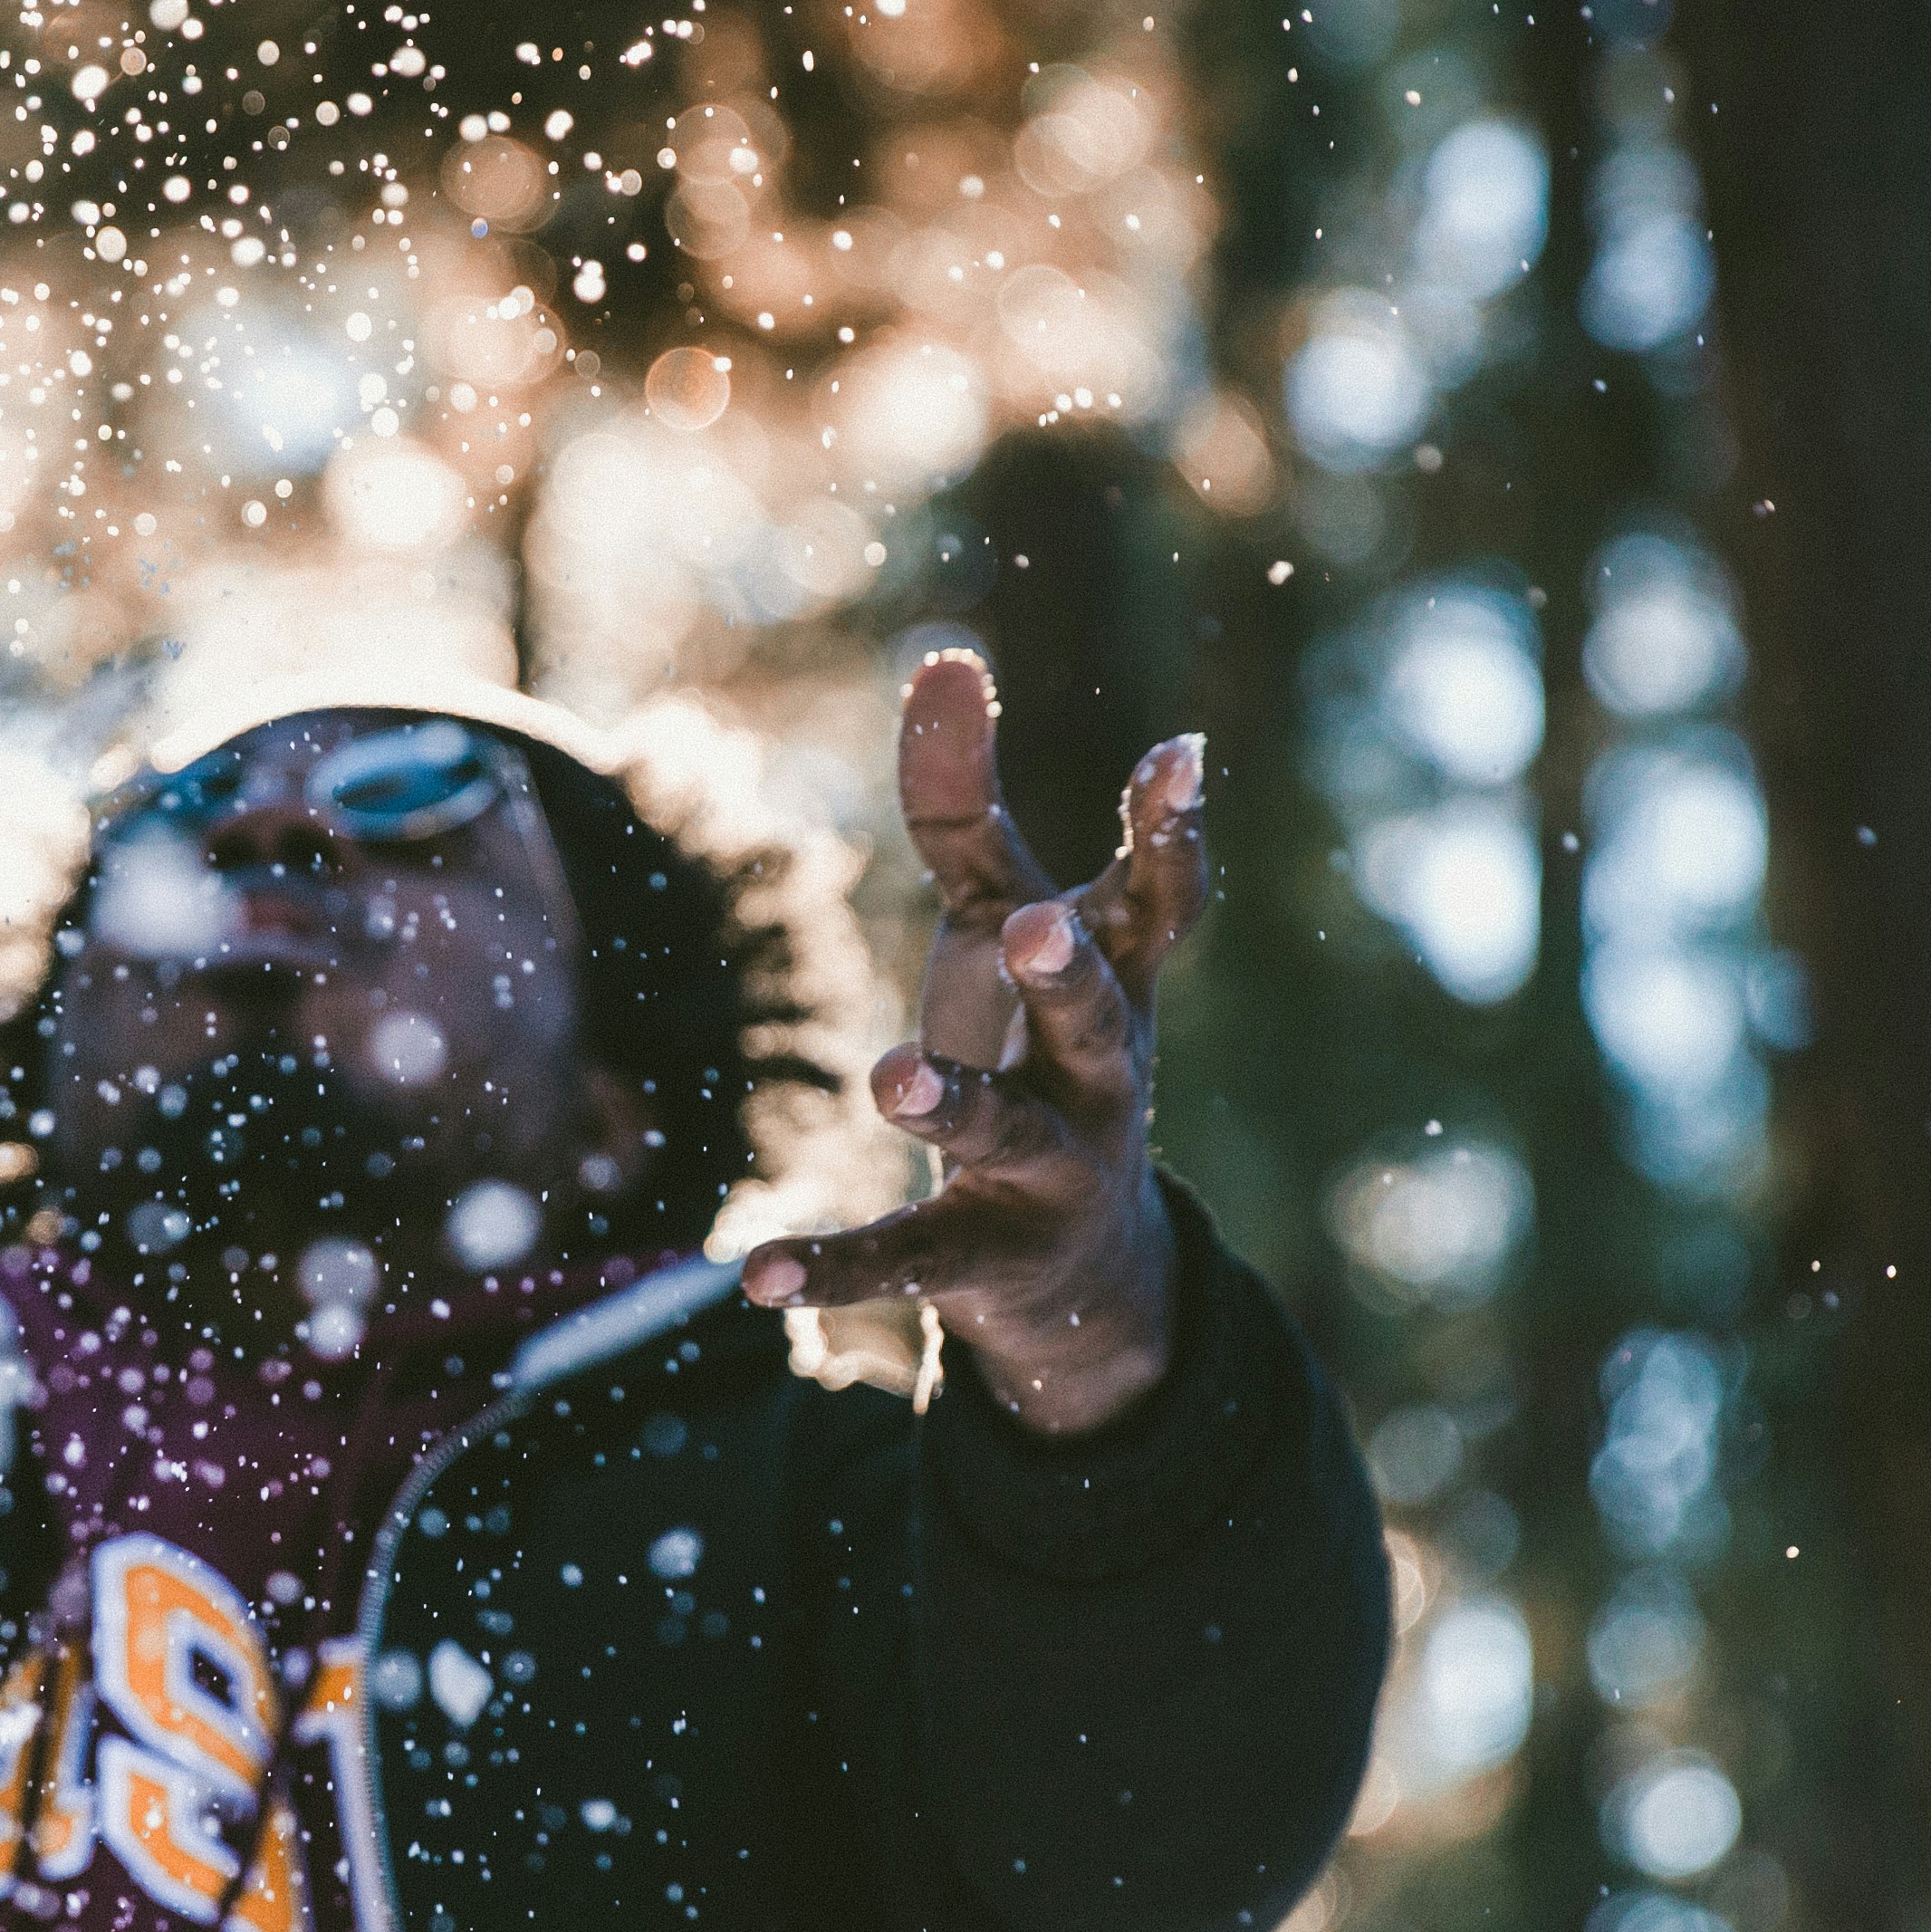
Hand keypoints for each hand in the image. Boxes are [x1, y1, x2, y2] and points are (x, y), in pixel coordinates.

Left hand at [743, 649, 1205, 1438]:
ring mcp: (1050, 1170)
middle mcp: (1102, 1076)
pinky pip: (903, 1259)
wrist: (1086, 1268)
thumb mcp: (1000, 921)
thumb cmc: (1039, 1046)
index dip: (1167, 832)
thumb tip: (948, 655)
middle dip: (1069, 972)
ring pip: (1007, 1132)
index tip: (1177, 756)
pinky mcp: (979, 1255)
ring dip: (951, 1102)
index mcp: (1115, 985)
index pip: (1156, 902)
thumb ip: (965, 804)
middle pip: (1098, 1018)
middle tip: (1037, 924)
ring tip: (889, 1078)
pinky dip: (829, 1269)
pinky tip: (753, 1275)